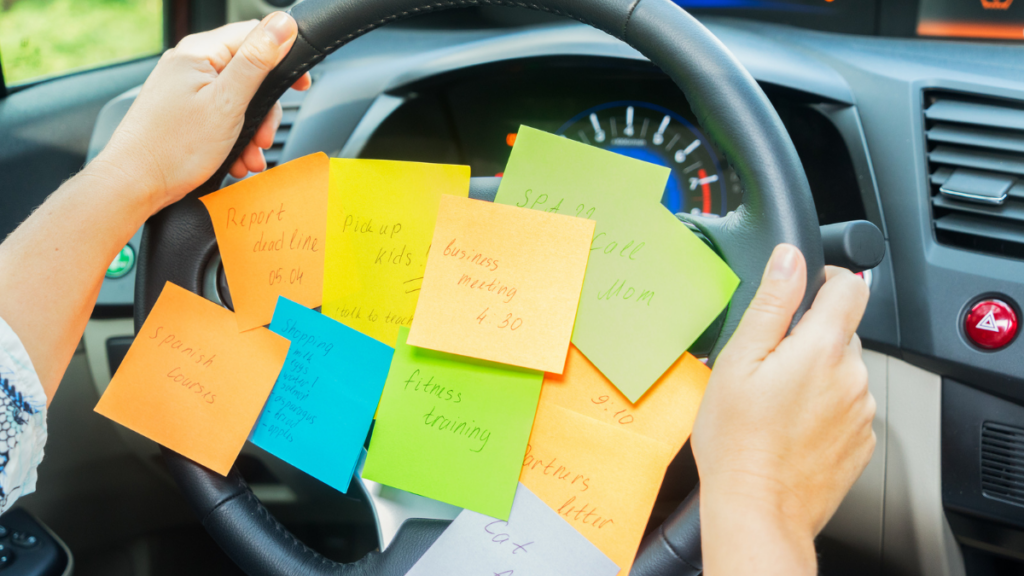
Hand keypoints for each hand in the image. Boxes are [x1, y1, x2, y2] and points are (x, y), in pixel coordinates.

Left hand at [94, 13, 311, 212]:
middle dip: (265, 110)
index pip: (255, 35)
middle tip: (264, 136)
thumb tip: (282, 24)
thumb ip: (257, 61)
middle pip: (249, 72)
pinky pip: (221, 115)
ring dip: (252, 130)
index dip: (283, 58)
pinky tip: (235, 158)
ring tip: (248, 156)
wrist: (135, 183)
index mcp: (200, 52)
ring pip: (238, 99)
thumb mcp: (227, 103)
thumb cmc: (173, 148)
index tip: (298, 85)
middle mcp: (190, 64)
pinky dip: (234, 138)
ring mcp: (185, 87)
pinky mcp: (183, 110)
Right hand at [692, 245, 874, 554]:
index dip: (827, 279)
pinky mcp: (861, 443)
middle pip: (842, 333)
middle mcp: (853, 377)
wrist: (757, 509)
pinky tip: (790, 427)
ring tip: (776, 402)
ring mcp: (861, 413)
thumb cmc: (737, 440)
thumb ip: (771, 303)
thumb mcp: (739, 360)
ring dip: (818, 375)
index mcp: (823, 348)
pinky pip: (846, 409)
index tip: (806, 290)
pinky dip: (824, 409)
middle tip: (769, 364)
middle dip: (811, 338)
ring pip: (843, 373)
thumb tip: (790, 258)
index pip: (851, 288)